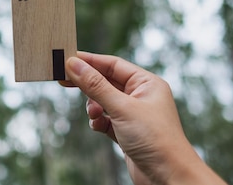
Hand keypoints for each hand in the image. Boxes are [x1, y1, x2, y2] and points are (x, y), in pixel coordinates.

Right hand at [63, 51, 225, 184]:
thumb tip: (73, 64)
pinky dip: (98, 121)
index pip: (112, 64)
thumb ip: (95, 85)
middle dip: (87, 85)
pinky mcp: (127, 132)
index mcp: (146, 83)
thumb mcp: (121, 108)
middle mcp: (141, 96)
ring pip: (103, 101)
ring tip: (94, 115)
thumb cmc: (154, 139)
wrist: (169, 178)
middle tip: (63, 81)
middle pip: (106, 82)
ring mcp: (134, 115)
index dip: (89, 61)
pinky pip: (106, 119)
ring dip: (93, 107)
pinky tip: (98, 126)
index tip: (67, 59)